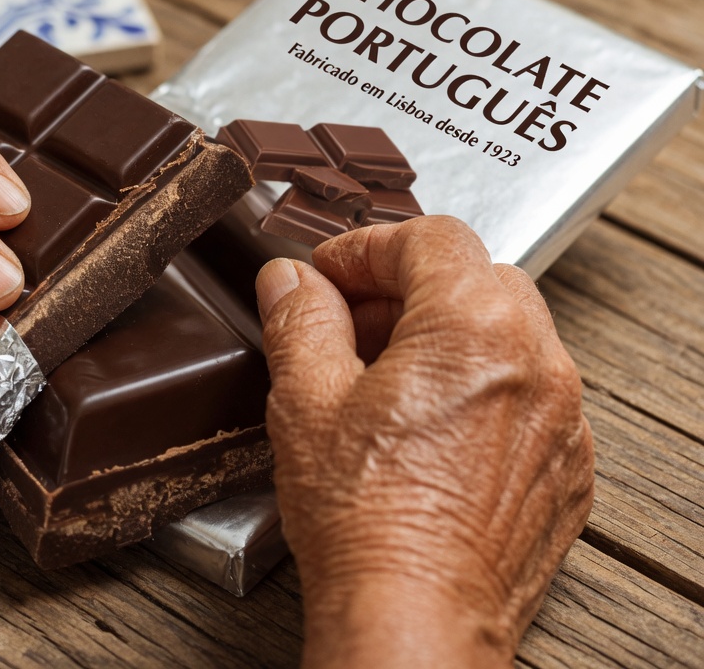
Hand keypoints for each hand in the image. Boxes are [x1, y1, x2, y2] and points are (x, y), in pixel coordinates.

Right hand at [256, 216, 593, 667]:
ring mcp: (562, 418)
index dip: (365, 248)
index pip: (428, 239)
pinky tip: (426, 432)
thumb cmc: (365, 520)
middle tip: (350, 324)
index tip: (328, 275)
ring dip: (446, 337)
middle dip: (407, 289)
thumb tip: (290, 280)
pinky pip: (529, 396)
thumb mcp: (305, 399)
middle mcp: (537, 362)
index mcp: (474, 327)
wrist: (414, 616)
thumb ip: (299, 319)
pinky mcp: (565, 467)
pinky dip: (481, 391)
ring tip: (383, 381)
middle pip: (477, 278)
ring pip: (509, 336)